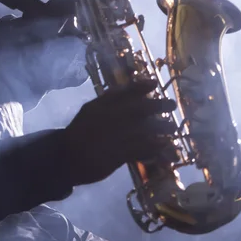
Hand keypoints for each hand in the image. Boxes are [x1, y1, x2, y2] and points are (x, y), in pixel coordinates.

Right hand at [61, 79, 176, 186]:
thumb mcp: (90, 111)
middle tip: (172, 104)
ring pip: (141, 130)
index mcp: (98, 106)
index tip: (155, 83)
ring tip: (173, 126)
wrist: (67, 158)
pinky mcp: (116, 155)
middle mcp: (106, 119)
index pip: (121, 92)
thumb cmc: (80, 132)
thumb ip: (107, 102)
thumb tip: (129, 92)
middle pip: (136, 109)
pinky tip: (164, 145)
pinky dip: (153, 147)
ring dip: (159, 127)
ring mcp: (112, 137)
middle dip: (156, 105)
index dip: (140, 87)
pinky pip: (139, 149)